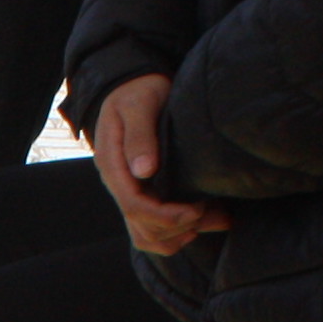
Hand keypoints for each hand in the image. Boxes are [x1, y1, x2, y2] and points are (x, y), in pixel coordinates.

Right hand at [91, 72, 226, 254]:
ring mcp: (128, 190)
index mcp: (112, 164)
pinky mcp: (141, 192)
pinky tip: (198, 224)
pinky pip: (150, 228)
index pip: (133, 205)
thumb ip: (140, 135)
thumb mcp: (139, 105)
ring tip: (210, 220)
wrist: (134, 86)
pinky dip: (174, 234)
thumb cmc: (139, 91)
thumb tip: (143, 170)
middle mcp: (117, 183)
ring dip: (177, 235)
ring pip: (145, 234)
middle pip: (140, 225)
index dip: (164, 215)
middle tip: (210, 211)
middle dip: (176, 226)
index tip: (195, 210)